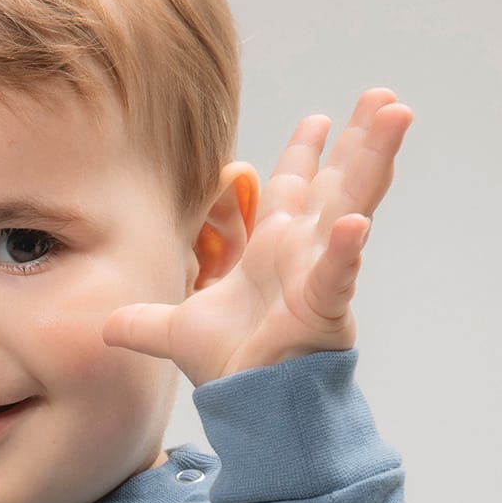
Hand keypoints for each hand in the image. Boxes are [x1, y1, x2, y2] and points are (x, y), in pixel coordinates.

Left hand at [101, 90, 413, 387]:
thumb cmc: (231, 367)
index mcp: (273, 247)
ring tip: (396, 117)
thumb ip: (143, 321)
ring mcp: (319, 274)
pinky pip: (337, 274)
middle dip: (361, 140)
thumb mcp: (176, 332)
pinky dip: (346, 252)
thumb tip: (105, 324)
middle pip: (337, 182)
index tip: (322, 118)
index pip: (295, 188)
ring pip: (353, 206)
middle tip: (384, 96)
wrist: (248, 406)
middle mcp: (303, 251)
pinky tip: (356, 224)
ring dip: (373, 163)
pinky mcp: (324, 308)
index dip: (307, 152)